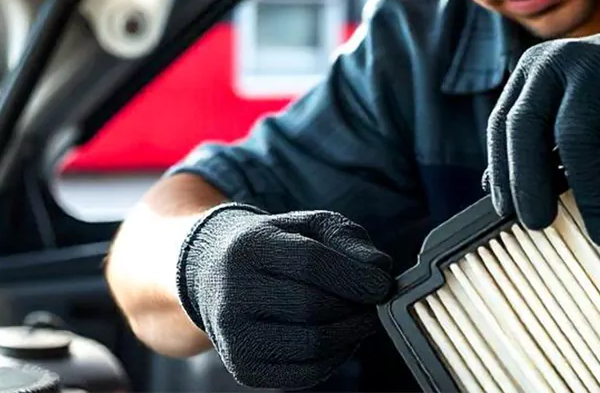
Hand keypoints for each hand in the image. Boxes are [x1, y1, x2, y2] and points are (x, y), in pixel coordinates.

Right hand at [176, 205, 392, 388]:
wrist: (216, 274)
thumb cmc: (277, 245)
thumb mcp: (310, 226)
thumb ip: (348, 240)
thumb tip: (379, 270)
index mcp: (250, 247)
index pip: (311, 263)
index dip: (355, 276)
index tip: (383, 284)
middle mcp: (233, 293)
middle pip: (313, 307)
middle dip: (356, 308)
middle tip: (375, 303)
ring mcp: (234, 336)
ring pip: (311, 345)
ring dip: (350, 335)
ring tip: (360, 319)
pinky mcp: (244, 369)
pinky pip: (304, 374)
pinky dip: (334, 359)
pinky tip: (340, 339)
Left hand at [483, 0, 599, 246]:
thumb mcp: (585, 110)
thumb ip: (544, 142)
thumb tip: (494, 193)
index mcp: (539, 70)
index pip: (505, 124)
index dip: (503, 171)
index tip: (509, 215)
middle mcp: (562, 61)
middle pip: (529, 128)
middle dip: (530, 183)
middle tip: (541, 227)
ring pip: (577, 139)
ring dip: (590, 197)